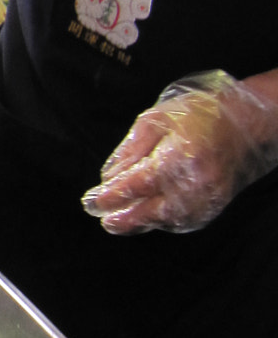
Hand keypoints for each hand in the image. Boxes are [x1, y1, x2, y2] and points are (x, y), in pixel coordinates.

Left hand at [82, 71, 277, 233]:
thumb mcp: (156, 119)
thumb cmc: (199, 114)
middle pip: (152, 211)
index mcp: (179, 158)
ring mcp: (208, 197)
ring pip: (167, 220)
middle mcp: (195, 183)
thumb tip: (109, 176)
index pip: (137, 185)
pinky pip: (185, 221)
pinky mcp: (216, 205)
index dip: (111, 197)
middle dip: (124, 218)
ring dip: (141, 223)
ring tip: (118, 222)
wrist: (245, 123)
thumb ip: (131, 149)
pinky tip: (147, 218)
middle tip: (104, 220)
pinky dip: (163, 221)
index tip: (92, 201)